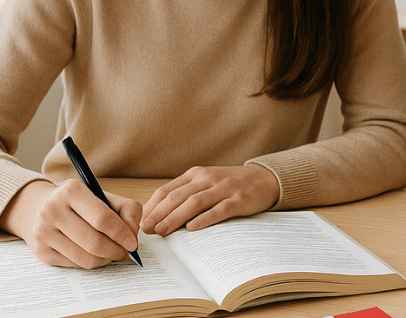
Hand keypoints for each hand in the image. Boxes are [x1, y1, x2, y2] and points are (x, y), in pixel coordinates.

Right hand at [0, 179, 142, 268]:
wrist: (38, 207)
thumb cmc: (79, 203)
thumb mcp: (104, 196)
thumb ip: (127, 209)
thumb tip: (132, 234)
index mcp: (71, 191)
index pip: (102, 218)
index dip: (122, 234)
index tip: (133, 244)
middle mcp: (53, 210)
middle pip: (94, 243)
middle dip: (116, 251)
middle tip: (125, 252)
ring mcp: (43, 232)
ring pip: (85, 259)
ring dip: (105, 260)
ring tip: (111, 253)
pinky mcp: (41, 251)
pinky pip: (75, 265)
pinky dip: (90, 262)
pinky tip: (93, 254)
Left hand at [140, 164, 279, 235]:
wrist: (265, 179)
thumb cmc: (231, 184)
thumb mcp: (207, 182)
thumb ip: (187, 193)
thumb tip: (160, 216)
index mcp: (196, 174)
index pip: (168, 190)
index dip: (153, 206)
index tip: (141, 221)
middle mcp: (208, 178)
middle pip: (178, 197)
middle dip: (159, 214)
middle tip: (146, 230)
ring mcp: (224, 188)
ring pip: (194, 203)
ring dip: (175, 218)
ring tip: (162, 231)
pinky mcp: (239, 200)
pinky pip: (219, 210)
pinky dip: (204, 219)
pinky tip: (192, 228)